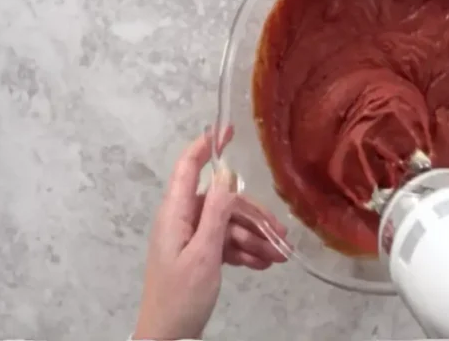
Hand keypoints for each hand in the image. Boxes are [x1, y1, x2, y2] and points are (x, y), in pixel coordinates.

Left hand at [133, 130, 287, 339]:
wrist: (167, 338)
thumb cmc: (181, 295)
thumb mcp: (204, 253)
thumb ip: (216, 213)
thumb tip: (226, 175)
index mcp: (175, 213)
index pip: (189, 168)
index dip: (207, 145)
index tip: (228, 129)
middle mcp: (182, 219)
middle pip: (222, 203)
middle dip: (253, 217)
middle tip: (282, 236)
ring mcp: (190, 237)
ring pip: (229, 225)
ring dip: (254, 239)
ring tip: (279, 257)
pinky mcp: (198, 254)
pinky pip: (225, 243)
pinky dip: (244, 252)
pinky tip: (264, 265)